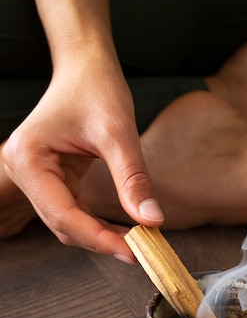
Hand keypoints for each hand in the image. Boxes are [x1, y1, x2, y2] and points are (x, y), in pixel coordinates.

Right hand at [2, 55, 163, 259]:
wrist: (86, 66)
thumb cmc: (96, 88)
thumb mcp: (119, 133)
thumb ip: (133, 179)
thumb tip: (151, 221)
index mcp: (28, 159)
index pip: (63, 215)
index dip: (99, 238)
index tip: (134, 251)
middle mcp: (23, 171)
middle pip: (62, 224)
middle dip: (101, 240)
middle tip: (141, 251)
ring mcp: (35, 177)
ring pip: (67, 222)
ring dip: (100, 235)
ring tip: (137, 242)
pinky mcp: (49, 179)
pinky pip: (73, 211)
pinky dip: (97, 223)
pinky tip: (124, 228)